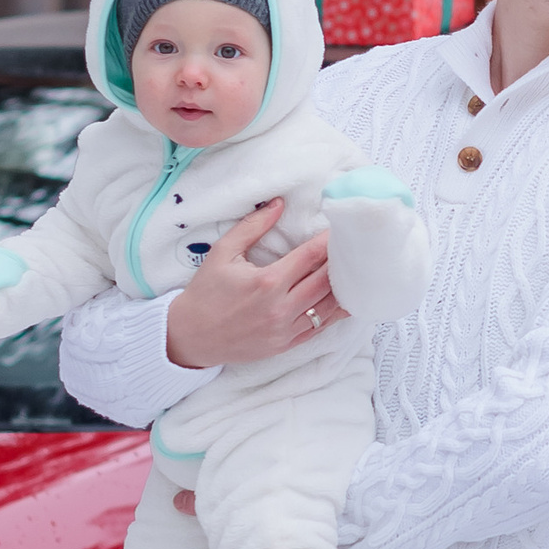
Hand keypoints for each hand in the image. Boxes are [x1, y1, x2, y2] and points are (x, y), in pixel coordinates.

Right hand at [165, 203, 343, 369]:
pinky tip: (346, 301)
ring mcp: (285, 329)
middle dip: (342, 263)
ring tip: (358, 273)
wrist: (190, 336)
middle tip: (355, 248)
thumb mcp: (222, 253)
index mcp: (267, 281)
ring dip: (344, 289)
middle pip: (326, 281)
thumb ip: (252, 227)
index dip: (329, 241)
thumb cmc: (205, 292)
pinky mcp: (285, 345)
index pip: (310, 256)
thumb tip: (278, 204)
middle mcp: (280, 307)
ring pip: (328, 307)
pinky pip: (319, 328)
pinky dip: (335, 314)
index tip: (342, 230)